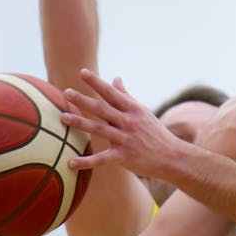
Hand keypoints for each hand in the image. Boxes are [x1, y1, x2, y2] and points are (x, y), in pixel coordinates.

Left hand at [60, 70, 190, 178]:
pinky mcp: (125, 156)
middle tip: (66, 92)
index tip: (82, 72)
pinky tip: (71, 163)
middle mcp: (128, 121)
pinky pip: (103, 159)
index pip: (111, 93)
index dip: (96, 82)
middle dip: (84, 100)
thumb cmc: (155, 132)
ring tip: (63, 118)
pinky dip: (87, 162)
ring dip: (81, 123)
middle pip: (102, 109)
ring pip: (100, 129)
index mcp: (132, 109)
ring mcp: (126, 139)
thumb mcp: (142, 111)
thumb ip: (126, 95)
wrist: (172, 156)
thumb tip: (115, 78)